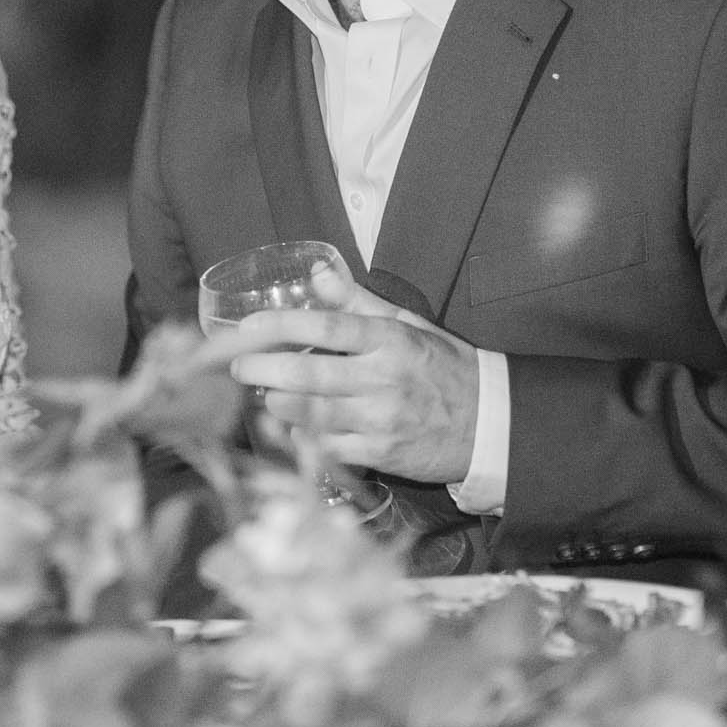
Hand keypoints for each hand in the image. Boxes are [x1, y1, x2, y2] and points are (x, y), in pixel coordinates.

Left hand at [229, 261, 478, 484]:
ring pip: (310, 413)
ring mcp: (381, 420)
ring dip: (276, 403)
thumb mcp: (408, 325)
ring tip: (263, 392)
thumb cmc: (442, 367)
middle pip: (307, 375)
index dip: (280, 326)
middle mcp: (383, 379)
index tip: (248, 327)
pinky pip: (326, 447)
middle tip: (237, 365)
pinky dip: (302, 435)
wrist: (488, 422)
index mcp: (389, 340)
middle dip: (261, 369)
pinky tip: (293, 425)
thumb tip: (317, 272)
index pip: (326, 327)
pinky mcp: (380, 454)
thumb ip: (358, 301)